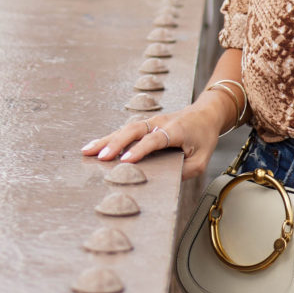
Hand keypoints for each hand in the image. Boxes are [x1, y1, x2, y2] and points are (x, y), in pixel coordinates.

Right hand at [81, 100, 227, 181]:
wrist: (206, 113)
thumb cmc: (204, 136)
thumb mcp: (203, 158)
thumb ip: (187, 170)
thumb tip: (166, 179)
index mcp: (175, 130)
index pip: (154, 139)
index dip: (139, 150)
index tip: (125, 160)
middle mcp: (160, 122)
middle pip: (134, 130)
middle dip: (115, 144)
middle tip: (100, 157)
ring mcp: (151, 121)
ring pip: (125, 129)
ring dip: (106, 140)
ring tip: (87, 151)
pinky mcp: (145, 124)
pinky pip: (125, 131)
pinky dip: (109, 138)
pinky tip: (94, 146)